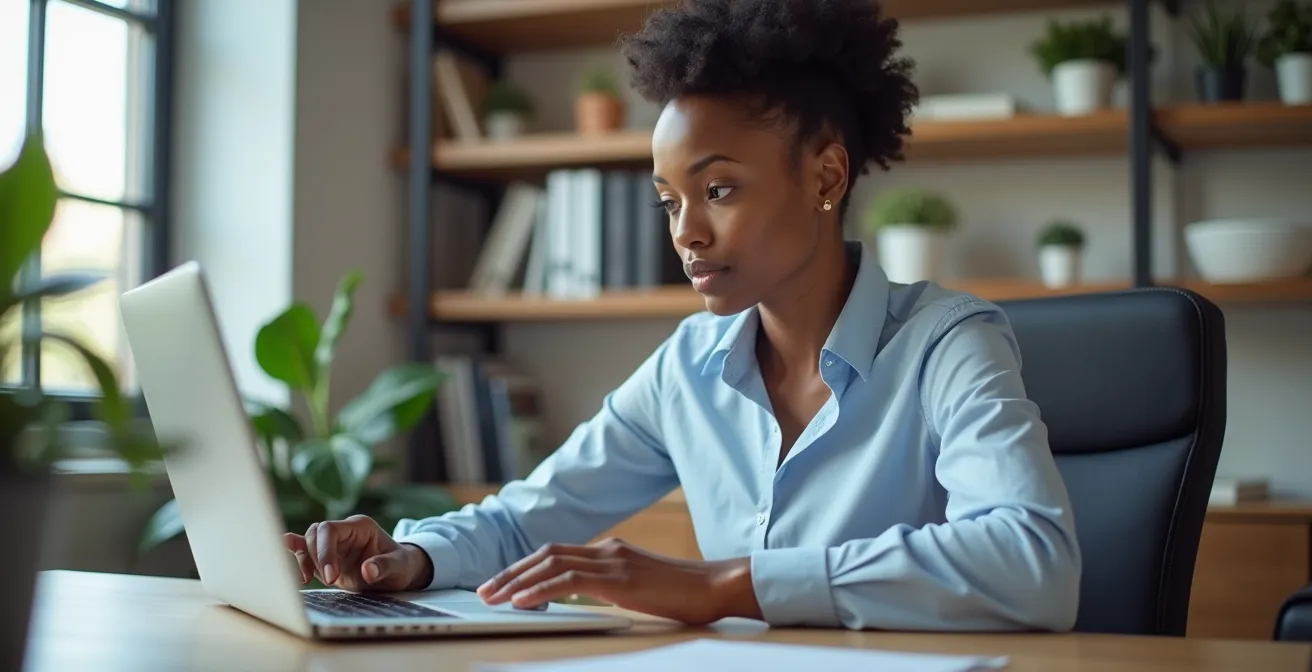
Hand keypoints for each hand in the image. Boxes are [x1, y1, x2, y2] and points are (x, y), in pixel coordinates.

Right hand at [283, 514, 432, 591]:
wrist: (399, 573)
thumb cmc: (401, 566)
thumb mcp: (400, 568)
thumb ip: (385, 566)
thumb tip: (367, 570)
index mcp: (360, 526)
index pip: (330, 530)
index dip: (325, 551)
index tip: (331, 576)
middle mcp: (344, 530)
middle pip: (316, 533)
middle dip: (314, 556)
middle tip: (329, 581)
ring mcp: (334, 543)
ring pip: (308, 541)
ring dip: (305, 559)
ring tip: (307, 579)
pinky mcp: (327, 556)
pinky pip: (306, 549)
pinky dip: (296, 552)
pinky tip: (285, 549)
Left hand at [475, 537, 760, 624]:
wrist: (716, 588)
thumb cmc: (683, 595)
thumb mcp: (638, 590)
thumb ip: (609, 588)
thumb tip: (579, 600)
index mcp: (610, 550)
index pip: (556, 553)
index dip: (524, 567)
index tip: (502, 584)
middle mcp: (607, 549)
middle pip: (545, 554)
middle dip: (511, 572)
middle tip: (485, 591)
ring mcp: (613, 561)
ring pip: (551, 564)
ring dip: (517, 581)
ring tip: (494, 598)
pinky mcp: (619, 579)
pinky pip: (569, 582)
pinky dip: (541, 591)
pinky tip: (522, 602)